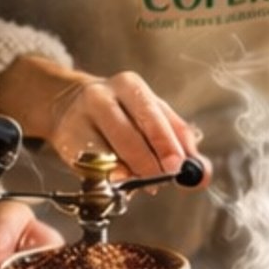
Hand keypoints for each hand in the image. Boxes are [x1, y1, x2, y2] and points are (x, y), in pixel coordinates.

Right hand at [42, 69, 200, 179]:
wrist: (70, 106)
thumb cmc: (123, 114)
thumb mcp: (154, 117)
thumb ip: (180, 142)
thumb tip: (202, 174)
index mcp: (130, 86)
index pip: (150, 114)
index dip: (165, 143)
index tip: (178, 166)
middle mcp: (101, 97)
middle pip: (127, 135)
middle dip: (148, 162)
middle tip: (163, 179)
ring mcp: (79, 119)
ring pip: (107, 155)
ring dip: (129, 174)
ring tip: (144, 182)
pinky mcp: (66, 142)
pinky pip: (91, 167)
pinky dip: (109, 178)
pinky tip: (119, 179)